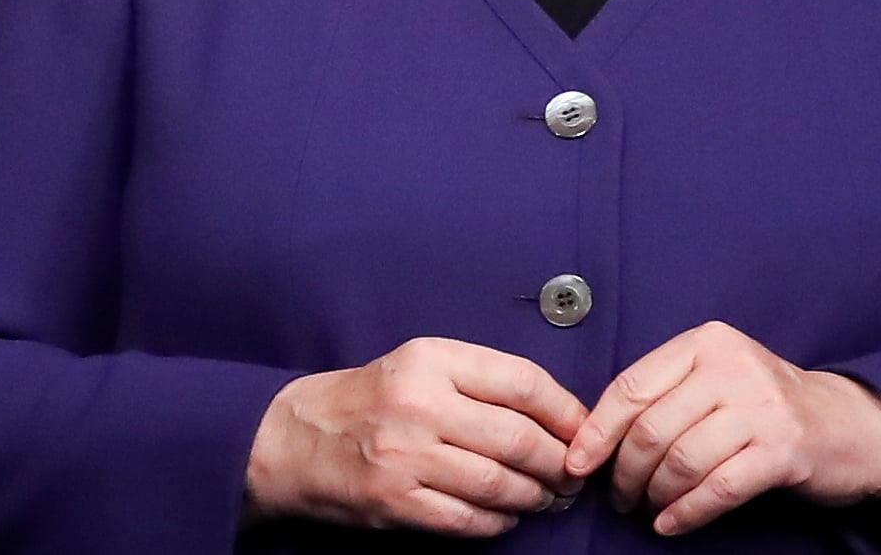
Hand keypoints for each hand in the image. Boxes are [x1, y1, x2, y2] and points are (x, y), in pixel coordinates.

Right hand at [245, 337, 587, 536]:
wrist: (297, 438)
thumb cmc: (371, 399)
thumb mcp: (421, 365)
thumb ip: (482, 381)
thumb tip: (559, 415)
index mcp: (432, 359)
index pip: (522, 382)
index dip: (566, 411)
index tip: (583, 431)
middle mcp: (420, 404)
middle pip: (519, 438)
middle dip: (558, 464)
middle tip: (571, 475)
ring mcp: (407, 456)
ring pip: (500, 484)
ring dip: (535, 497)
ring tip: (546, 498)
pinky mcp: (397, 501)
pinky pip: (470, 519)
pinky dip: (499, 522)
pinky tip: (506, 515)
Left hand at [563, 321, 880, 536]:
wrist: (848, 424)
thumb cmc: (763, 404)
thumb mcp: (715, 377)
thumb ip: (665, 392)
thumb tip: (596, 436)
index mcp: (705, 343)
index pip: (632, 387)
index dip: (598, 430)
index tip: (578, 462)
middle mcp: (732, 367)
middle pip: (652, 428)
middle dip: (624, 471)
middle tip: (618, 496)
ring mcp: (761, 408)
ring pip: (682, 459)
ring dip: (654, 494)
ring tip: (647, 508)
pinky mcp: (783, 451)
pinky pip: (718, 488)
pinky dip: (687, 511)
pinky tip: (671, 524)